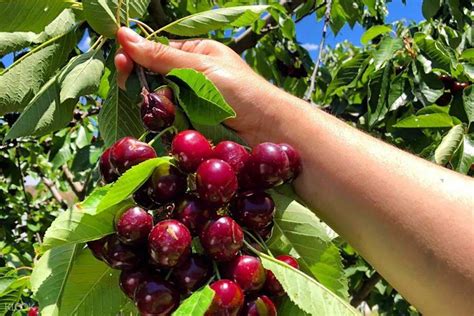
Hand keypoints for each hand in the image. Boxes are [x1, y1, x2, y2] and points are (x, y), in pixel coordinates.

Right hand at [115, 27, 284, 144]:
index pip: (157, 51)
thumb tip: (124, 33)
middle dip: (143, 82)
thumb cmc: (239, 91)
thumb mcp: (199, 68)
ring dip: (153, 103)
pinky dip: (163, 118)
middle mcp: (193, 74)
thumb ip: (161, 56)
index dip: (137, 57)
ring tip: (155, 108)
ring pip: (160, 98)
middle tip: (133, 89)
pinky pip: (170, 117)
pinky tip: (161, 121)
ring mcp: (194, 99)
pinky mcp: (195, 121)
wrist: (266, 128)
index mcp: (197, 52)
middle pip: (155, 76)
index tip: (120, 65)